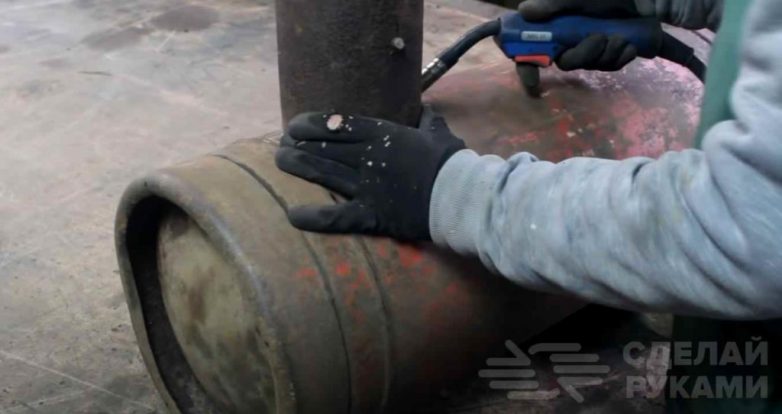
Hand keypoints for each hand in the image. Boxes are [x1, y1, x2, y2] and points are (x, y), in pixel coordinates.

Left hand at [276, 108, 465, 240]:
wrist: (459, 196)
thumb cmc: (451, 163)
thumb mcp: (439, 134)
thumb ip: (428, 122)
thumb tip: (427, 110)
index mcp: (383, 136)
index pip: (339, 125)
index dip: (312, 124)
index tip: (294, 125)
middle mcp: (368, 158)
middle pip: (324, 147)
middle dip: (299, 144)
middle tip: (282, 145)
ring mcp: (367, 187)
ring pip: (323, 173)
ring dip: (298, 165)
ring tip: (280, 161)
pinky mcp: (371, 215)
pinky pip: (336, 217)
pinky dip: (313, 217)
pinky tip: (292, 215)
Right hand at [518, 0, 639, 71]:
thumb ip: (553, 4)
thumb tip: (524, 10)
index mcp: (558, 25)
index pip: (534, 49)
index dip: (528, 66)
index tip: (533, 81)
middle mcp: (571, 39)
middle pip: (566, 63)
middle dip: (583, 55)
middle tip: (599, 38)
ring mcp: (592, 48)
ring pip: (590, 65)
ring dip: (606, 54)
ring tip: (620, 37)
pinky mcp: (612, 54)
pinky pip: (610, 67)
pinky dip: (620, 58)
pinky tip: (629, 46)